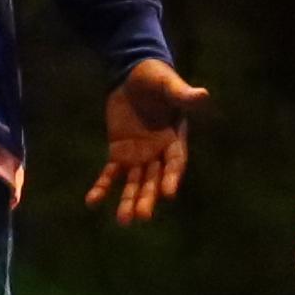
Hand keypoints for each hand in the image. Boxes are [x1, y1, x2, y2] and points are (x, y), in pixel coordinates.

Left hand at [91, 59, 203, 223]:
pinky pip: (110, 174)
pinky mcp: (118, 153)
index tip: (168, 194)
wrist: (132, 74)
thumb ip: (182, 94)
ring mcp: (138, 155)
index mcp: (174, 138)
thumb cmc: (155, 77)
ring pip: (134, 182)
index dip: (172, 177)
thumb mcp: (168, 84)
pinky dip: (102, 187)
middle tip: (142, 216)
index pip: (175, 162)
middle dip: (148, 197)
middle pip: (154, 179)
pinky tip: (92, 202)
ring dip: (128, 200)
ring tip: (123, 220)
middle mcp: (158, 152)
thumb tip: (203, 95)